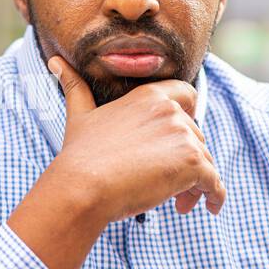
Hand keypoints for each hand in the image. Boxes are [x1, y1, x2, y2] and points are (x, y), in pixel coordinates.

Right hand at [46, 54, 225, 223]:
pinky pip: (214, 182)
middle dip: (186, 159)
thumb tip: (53, 61)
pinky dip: (214, 196)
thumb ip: (74, 87)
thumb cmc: (80, 155)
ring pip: (204, 160)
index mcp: (149, 97)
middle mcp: (170, 111)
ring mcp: (184, 136)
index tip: (180, 139)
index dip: (189, 116)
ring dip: (195, 182)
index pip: (187, 95)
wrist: (83, 186)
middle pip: (196, 135)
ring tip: (179, 204)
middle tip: (167, 184)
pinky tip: (208, 208)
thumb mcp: (80, 115)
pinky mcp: (193, 163)